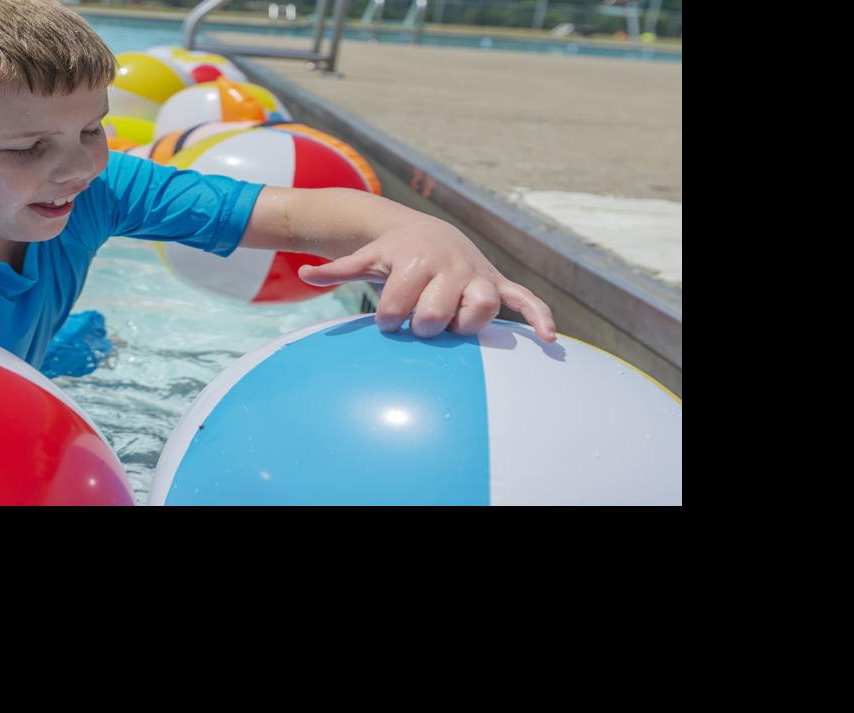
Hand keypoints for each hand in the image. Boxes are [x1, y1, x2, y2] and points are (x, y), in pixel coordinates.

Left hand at [297, 216, 558, 342]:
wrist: (428, 232)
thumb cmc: (394, 253)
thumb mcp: (367, 258)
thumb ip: (340, 270)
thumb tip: (304, 275)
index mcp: (415, 258)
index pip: (400, 303)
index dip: (391, 320)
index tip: (388, 321)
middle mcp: (450, 265)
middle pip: (437, 312)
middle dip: (424, 324)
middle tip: (418, 323)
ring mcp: (476, 275)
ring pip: (481, 305)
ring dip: (467, 323)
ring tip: (454, 327)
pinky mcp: (497, 284)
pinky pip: (523, 299)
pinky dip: (538, 316)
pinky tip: (549, 338)